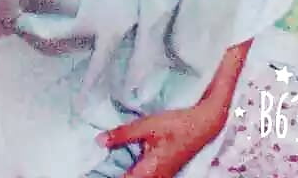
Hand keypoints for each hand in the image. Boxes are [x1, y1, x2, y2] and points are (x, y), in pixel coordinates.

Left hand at [98, 99, 228, 177]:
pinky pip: (143, 174)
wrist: (203, 125)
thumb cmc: (175, 125)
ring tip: (106, 162)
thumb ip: (122, 135)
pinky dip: (132, 169)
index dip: (108, 176)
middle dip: (115, 173)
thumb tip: (99, 141)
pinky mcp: (164, 169)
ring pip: (137, 177)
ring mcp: (162, 174)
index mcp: (149, 171)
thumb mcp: (146, 126)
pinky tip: (123, 159)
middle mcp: (156, 177)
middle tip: (95, 167)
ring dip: (124, 171)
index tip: (93, 171)